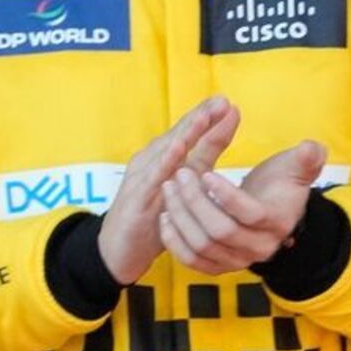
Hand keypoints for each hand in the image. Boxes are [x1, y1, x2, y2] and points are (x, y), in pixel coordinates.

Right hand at [96, 97, 238, 283]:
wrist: (122, 249)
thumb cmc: (157, 210)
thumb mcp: (189, 178)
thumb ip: (206, 152)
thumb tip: (228, 124)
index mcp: (166, 156)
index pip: (189, 131)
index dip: (207, 116)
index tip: (228, 100)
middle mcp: (152, 162)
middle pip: (179, 135)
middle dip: (200, 117)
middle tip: (221, 101)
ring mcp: (142, 178)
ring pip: (165, 151)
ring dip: (185, 133)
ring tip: (204, 116)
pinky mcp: (135, 198)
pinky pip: (152, 178)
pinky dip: (164, 162)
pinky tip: (178, 150)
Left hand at [160, 139, 326, 276]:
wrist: (272, 213)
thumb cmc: (280, 185)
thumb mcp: (296, 168)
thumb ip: (307, 157)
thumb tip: (310, 148)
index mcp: (279, 222)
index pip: (250, 214)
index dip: (225, 194)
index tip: (205, 172)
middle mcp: (260, 248)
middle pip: (220, 231)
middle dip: (194, 201)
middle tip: (179, 175)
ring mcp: (238, 261)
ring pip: (201, 245)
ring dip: (179, 216)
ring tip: (168, 189)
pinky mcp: (218, 267)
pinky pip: (191, 261)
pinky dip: (174, 240)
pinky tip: (165, 216)